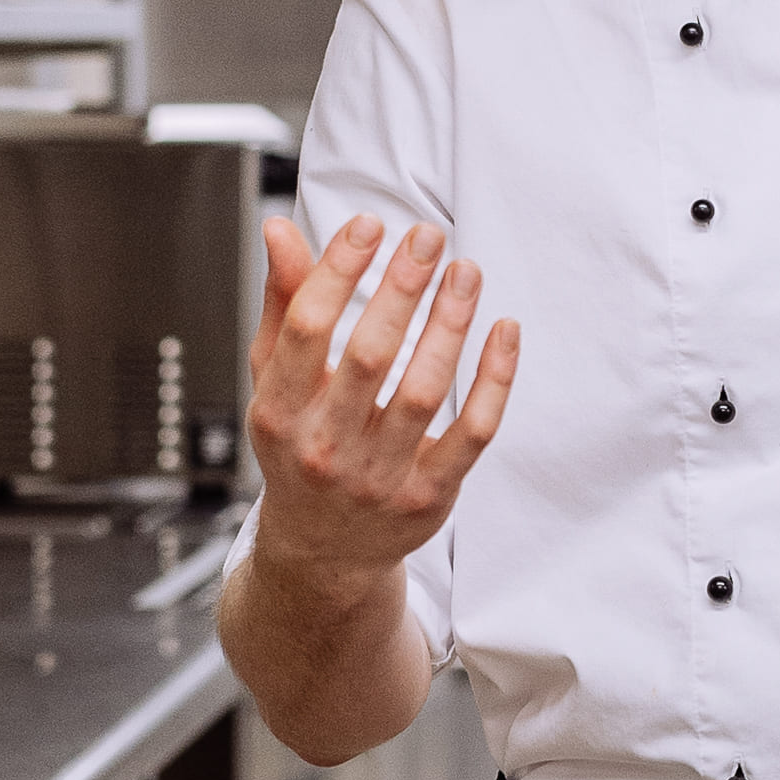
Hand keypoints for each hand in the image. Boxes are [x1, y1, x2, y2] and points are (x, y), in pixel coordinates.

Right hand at [245, 213, 517, 579]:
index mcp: (279, 413)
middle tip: (429, 237)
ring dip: (451, 323)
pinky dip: (495, 379)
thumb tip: (281, 228)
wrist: (324, 552)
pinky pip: (473, 431)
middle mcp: (325, 448)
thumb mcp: (275, 381)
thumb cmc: (300, 448)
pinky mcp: (430, 495)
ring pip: (426, 389)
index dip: (338, 271)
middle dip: (402, 288)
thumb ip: (283, 303)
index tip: (370, 227)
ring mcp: (379, 477)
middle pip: (370, 355)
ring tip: (466, 272)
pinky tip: (504, 330)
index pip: (307, 329)